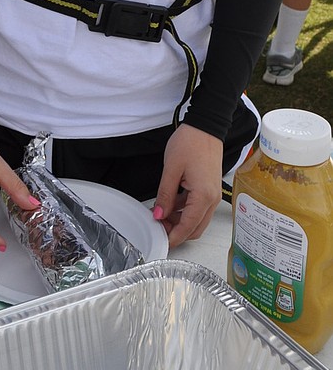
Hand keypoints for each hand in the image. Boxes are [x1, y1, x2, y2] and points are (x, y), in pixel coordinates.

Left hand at [152, 123, 223, 247]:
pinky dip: (184, 210)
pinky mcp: (209, 188)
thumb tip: (158, 214)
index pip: (188, 227)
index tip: (161, 242)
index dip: (174, 237)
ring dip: (179, 221)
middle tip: (157, 227)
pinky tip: (169, 204)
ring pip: (196, 219)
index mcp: (203, 196)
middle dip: (176, 231)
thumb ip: (165, 195)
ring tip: (159, 214)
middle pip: (195, 228)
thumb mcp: (171, 169)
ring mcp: (212, 194)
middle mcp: (211, 199)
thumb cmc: (190, 142)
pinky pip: (198, 207)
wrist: (205, 126)